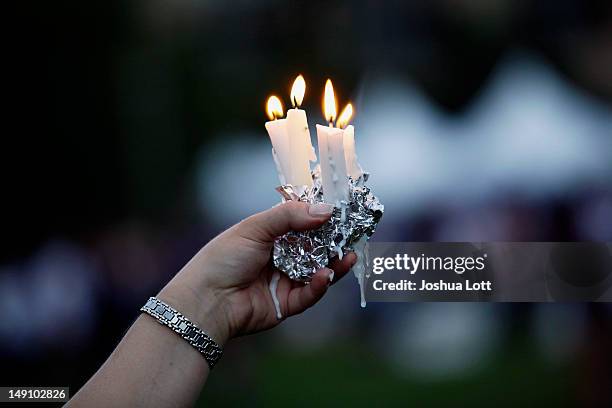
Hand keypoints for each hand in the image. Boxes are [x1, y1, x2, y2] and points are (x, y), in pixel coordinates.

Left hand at [158, 201, 356, 344]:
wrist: (206, 300)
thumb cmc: (223, 258)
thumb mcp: (256, 227)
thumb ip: (291, 216)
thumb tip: (327, 210)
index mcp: (271, 234)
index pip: (303, 223)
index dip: (322, 217)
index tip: (343, 209)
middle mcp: (280, 256)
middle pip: (315, 248)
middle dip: (334, 242)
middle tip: (354, 234)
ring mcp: (284, 280)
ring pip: (317, 271)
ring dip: (334, 264)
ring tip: (349, 256)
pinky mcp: (286, 303)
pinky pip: (308, 294)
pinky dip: (319, 285)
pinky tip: (325, 275)